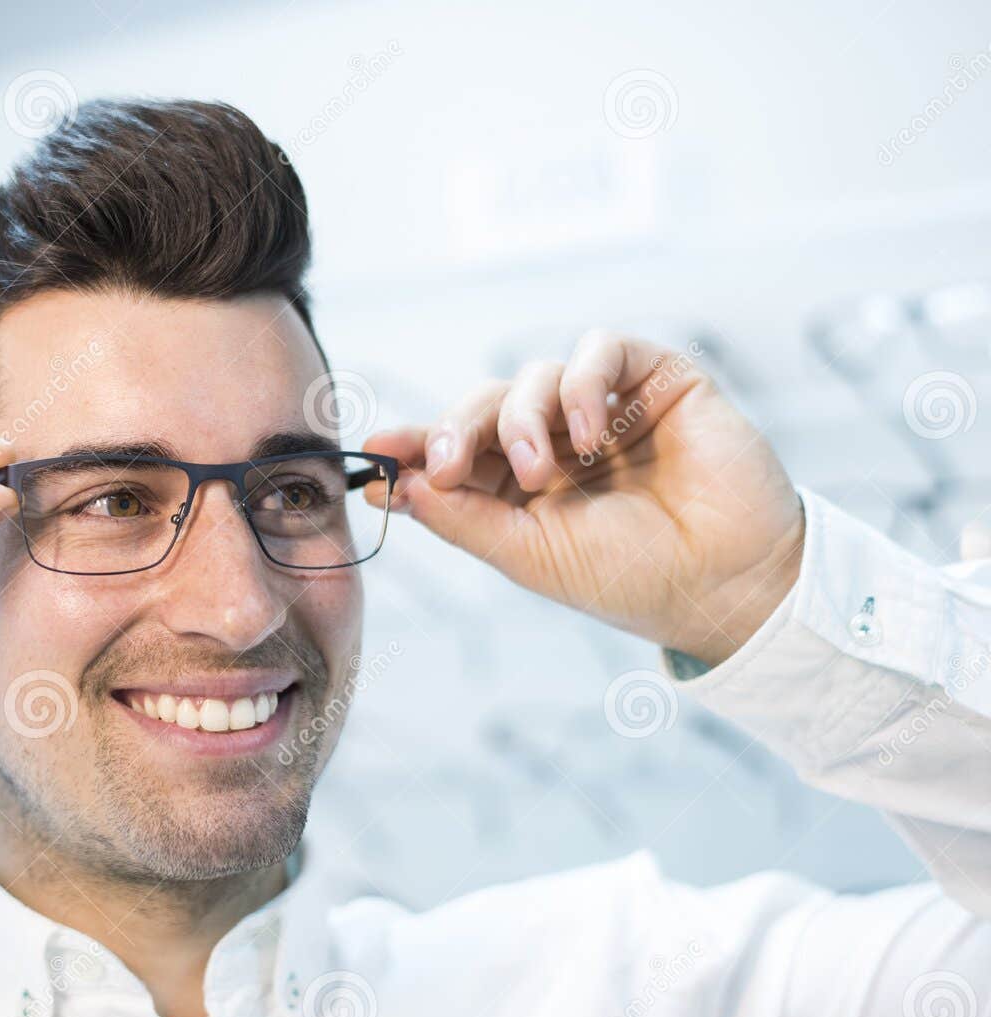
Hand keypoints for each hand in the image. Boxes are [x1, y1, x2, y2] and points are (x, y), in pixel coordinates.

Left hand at [364, 331, 804, 665]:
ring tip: (542, 471)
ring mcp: (604, 407)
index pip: (455, 450)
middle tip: (445, 468)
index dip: (413, 445)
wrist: (726, 582)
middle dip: (454, 431)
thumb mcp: (529, 555)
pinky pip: (598, 350)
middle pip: (483, 405)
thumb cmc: (632, 577)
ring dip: (520, 418)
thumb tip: (390, 486)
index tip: (373, 454)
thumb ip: (462, 518)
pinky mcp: (654, 379)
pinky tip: (588, 435)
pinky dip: (579, 385)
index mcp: (521, 486)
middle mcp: (557, 440)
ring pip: (532, 375)